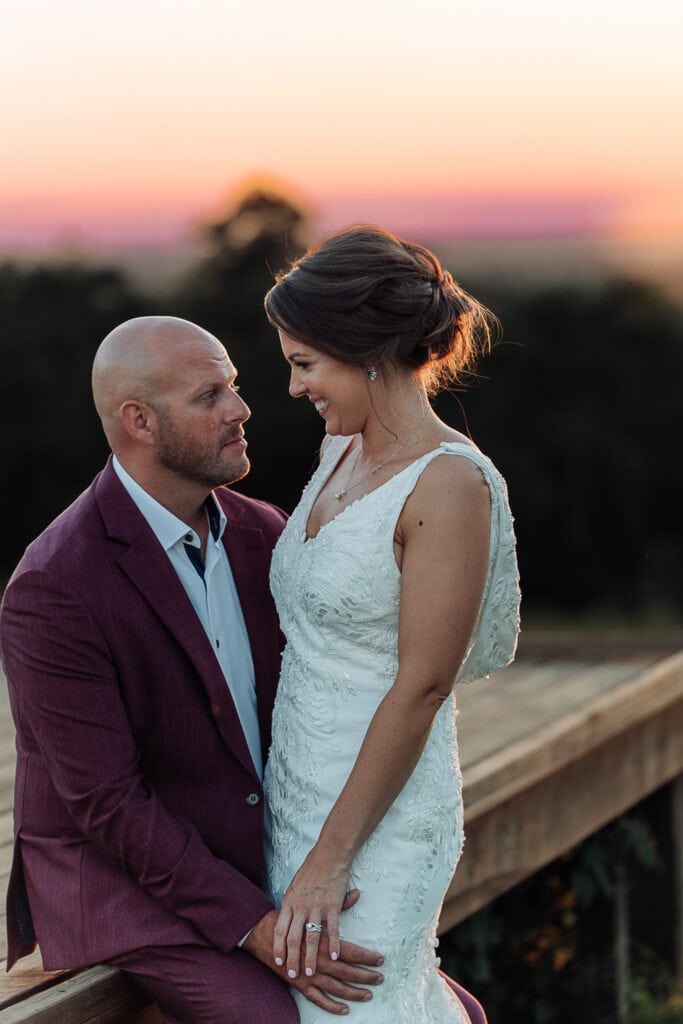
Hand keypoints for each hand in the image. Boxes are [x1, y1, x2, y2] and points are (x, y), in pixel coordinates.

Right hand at [244, 910, 383, 1015]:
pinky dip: (332, 1006)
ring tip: (368, 994)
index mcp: (324, 941)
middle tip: (380, 978)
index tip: (381, 960)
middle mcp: (319, 960)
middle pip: (348, 972)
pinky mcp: (300, 984)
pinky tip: (344, 1009)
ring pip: (336, 987)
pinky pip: (319, 999)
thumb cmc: (291, 917)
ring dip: (354, 993)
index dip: (368, 957)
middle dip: (366, 976)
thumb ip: (338, 903)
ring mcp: (309, 975)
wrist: (263, 933)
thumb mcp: (314, 907)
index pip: (352, 952)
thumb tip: (356, 893)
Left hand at [274, 847, 351, 976]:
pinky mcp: (333, 906)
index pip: (280, 930)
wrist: (329, 855)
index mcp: (289, 902)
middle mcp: (301, 907)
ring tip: (310, 972)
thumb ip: (291, 902)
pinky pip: (332, 930)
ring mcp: (317, 908)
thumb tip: (286, 914)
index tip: (277, 962)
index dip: (278, 948)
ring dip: (310, 958)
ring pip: (311, 938)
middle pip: (293, 939)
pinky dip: (333, 945)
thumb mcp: (294, 885)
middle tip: (293, 975)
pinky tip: (334, 956)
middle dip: (292, 960)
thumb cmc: (311, 869)